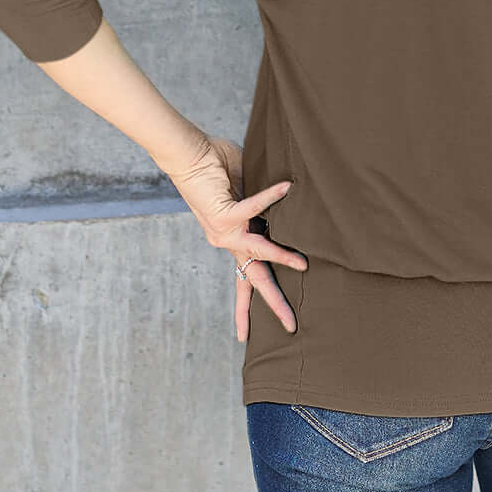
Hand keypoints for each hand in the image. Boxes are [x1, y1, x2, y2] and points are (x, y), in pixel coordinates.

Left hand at [161, 132, 306, 342]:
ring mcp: (224, 230)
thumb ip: (262, 203)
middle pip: (252, 280)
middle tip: (290, 327)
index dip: (246, 308)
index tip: (246, 335)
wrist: (189, 156)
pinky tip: (286, 188)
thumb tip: (289, 200)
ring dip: (281, 257)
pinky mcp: (224, 213)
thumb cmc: (215, 169)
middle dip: (272, 304)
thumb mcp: (245, 191)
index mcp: (232, 240)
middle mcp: (227, 241)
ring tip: (303, 264)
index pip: (243, 278)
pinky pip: (253, 208)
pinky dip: (271, 198)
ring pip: (258, 252)